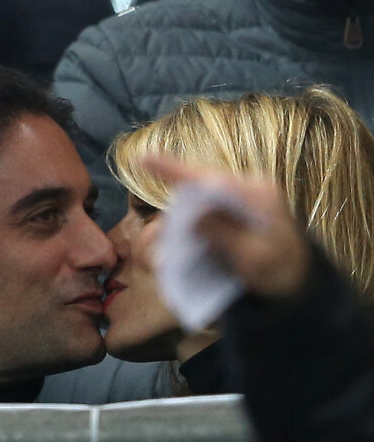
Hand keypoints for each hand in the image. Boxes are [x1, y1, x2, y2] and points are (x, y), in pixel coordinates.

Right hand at [140, 155, 310, 299]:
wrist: (297, 282)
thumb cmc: (281, 271)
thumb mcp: (256, 258)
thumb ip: (226, 235)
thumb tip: (195, 217)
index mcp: (257, 194)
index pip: (211, 179)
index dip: (173, 169)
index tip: (143, 158)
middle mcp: (247, 189)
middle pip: (200, 185)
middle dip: (179, 205)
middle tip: (171, 240)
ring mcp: (239, 200)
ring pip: (200, 200)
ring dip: (185, 221)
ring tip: (188, 250)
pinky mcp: (233, 212)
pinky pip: (205, 213)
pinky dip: (194, 229)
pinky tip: (195, 249)